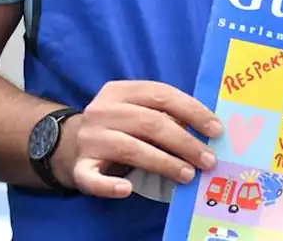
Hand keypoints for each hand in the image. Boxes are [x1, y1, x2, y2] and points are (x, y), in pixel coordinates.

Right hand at [52, 80, 222, 198]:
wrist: (66, 145)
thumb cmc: (115, 127)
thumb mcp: (134, 110)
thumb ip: (163, 114)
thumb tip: (206, 130)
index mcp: (118, 91)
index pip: (160, 94)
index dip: (191, 111)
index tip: (216, 130)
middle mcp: (102, 111)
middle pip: (150, 123)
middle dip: (184, 142)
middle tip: (208, 160)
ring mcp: (89, 139)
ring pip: (130, 149)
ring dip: (163, 163)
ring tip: (187, 175)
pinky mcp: (79, 167)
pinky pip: (94, 179)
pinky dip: (110, 186)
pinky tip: (128, 190)